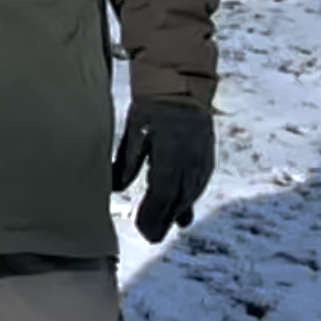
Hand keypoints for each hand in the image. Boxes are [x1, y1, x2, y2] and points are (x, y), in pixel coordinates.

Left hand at [111, 98, 213, 242]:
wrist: (182, 83)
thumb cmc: (153, 105)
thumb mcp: (136, 130)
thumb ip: (127, 161)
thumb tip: (115, 189)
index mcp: (170, 153)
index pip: (162, 192)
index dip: (153, 214)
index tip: (142, 230)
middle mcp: (189, 160)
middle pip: (177, 199)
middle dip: (164, 219)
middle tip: (150, 237)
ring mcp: (201, 159)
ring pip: (190, 194)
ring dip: (177, 212)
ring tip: (165, 227)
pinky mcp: (206, 157)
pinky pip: (198, 184)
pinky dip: (189, 200)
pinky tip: (183, 210)